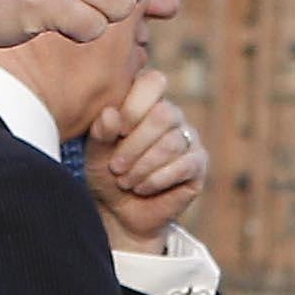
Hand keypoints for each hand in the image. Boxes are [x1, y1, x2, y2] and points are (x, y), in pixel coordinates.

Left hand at [88, 67, 206, 252]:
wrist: (120, 211)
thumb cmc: (107, 173)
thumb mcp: (96, 152)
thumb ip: (100, 131)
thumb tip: (110, 114)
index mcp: (146, 101)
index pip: (153, 82)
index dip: (134, 106)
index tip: (116, 133)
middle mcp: (171, 115)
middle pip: (164, 114)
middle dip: (135, 145)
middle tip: (116, 167)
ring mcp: (189, 138)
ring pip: (172, 143)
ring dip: (143, 166)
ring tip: (125, 181)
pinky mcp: (199, 163)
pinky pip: (185, 165)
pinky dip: (158, 179)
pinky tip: (142, 188)